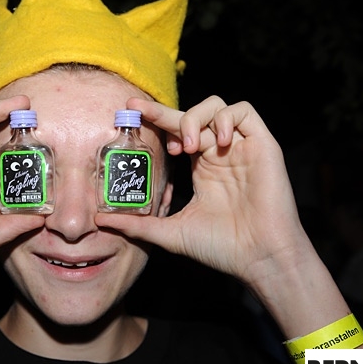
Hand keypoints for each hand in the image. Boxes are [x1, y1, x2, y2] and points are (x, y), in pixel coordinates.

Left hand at [96, 96, 308, 283]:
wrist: (257, 257)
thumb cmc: (220, 247)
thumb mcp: (170, 232)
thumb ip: (138, 224)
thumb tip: (100, 220)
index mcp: (201, 167)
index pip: (175, 132)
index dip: (155, 118)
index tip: (131, 109)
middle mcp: (219, 153)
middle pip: (191, 114)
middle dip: (166, 113)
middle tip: (150, 123)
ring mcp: (241, 147)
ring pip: (217, 106)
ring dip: (196, 118)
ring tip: (189, 146)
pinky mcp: (262, 145)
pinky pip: (244, 112)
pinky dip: (226, 118)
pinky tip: (218, 142)